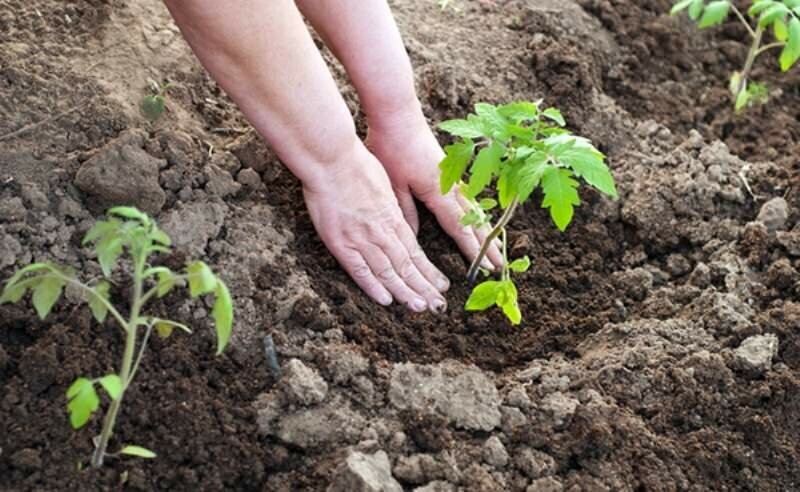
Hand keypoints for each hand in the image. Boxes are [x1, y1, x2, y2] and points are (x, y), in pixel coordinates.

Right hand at [303, 141, 448, 311]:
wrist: (331, 159)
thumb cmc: (356, 164)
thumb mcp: (384, 184)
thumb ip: (391, 207)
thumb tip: (396, 219)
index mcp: (392, 217)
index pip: (415, 251)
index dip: (429, 271)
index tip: (441, 285)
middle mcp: (382, 232)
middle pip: (407, 265)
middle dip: (424, 287)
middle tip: (439, 306)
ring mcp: (361, 238)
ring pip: (388, 272)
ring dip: (405, 292)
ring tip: (421, 307)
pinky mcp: (340, 242)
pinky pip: (359, 270)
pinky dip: (373, 286)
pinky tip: (387, 300)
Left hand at [365, 107, 503, 269]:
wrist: (397, 113)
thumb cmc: (391, 146)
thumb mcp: (393, 184)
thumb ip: (406, 212)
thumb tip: (414, 239)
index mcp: (437, 191)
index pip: (458, 227)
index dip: (472, 249)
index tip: (484, 267)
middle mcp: (450, 185)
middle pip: (473, 220)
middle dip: (487, 244)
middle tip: (500, 266)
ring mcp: (452, 176)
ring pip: (473, 208)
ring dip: (485, 229)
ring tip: (496, 247)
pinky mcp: (449, 169)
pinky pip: (468, 196)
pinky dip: (476, 212)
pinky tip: (479, 218)